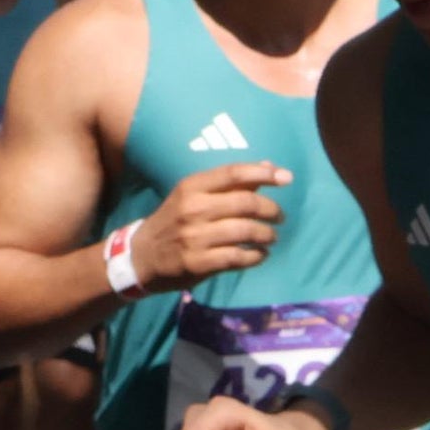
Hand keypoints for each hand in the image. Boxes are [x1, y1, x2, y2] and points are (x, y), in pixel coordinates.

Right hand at [129, 162, 291, 289]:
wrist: (141, 255)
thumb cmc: (175, 220)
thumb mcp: (194, 196)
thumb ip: (230, 183)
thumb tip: (269, 166)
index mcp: (191, 187)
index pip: (233, 173)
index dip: (264, 173)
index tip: (287, 178)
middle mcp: (192, 209)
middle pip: (246, 203)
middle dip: (271, 210)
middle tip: (280, 217)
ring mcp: (194, 237)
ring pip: (246, 231)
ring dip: (267, 234)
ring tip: (271, 237)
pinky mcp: (197, 263)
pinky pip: (238, 258)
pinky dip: (256, 256)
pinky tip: (260, 254)